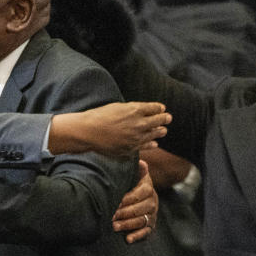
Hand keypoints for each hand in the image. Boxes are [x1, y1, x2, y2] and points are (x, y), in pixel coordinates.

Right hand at [49, 102, 170, 157]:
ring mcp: (136, 138)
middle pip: (159, 120)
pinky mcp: (131, 149)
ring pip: (155, 134)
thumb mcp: (118, 107)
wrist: (87, 132)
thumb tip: (147, 111)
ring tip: (163, 130)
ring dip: (160, 131)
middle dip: (165, 118)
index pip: (156, 108)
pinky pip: (146, 146)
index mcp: (135, 110)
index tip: (162, 109)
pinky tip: (154, 143)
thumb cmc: (100, 116)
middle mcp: (139, 124)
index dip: (160, 108)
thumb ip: (134, 109)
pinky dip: (151, 144)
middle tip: (168, 118)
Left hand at [112, 160, 158, 242]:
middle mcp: (152, 201)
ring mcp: (152, 214)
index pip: (139, 194)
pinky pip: (146, 232)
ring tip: (114, 226)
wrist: (139, 194)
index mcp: (148, 188)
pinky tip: (128, 240)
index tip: (114, 202)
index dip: (126, 198)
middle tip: (110, 216)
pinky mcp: (150, 226)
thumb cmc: (131, 182)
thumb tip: (141, 162)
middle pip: (140, 208)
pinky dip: (137, 236)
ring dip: (128, 224)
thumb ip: (136, 170)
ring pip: (142, 220)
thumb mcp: (133, 174)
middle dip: (124, 213)